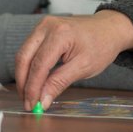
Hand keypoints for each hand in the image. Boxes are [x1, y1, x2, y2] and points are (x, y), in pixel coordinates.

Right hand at [15, 10, 132, 110]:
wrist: (109, 29)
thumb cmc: (101, 45)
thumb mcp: (83, 68)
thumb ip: (59, 83)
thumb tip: (42, 101)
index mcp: (60, 34)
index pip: (39, 65)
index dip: (32, 88)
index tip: (32, 105)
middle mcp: (47, 26)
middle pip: (24, 57)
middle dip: (23, 83)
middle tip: (28, 103)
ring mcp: (43, 25)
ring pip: (23, 54)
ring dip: (23, 76)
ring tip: (29, 95)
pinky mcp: (42, 29)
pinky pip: (29, 50)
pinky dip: (29, 67)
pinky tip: (33, 82)